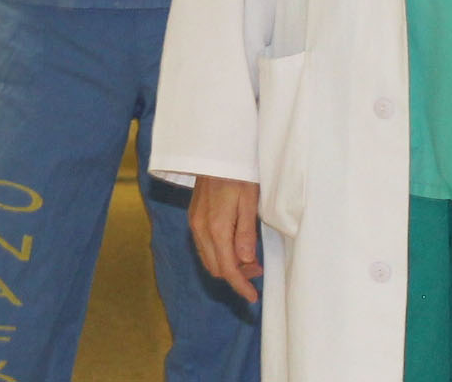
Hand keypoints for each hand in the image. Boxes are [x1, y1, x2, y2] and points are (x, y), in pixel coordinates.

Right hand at [189, 176, 263, 303]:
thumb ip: (246, 232)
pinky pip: (204, 246)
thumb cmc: (237, 174)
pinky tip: (234, 245)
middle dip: (237, 275)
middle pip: (216, 268)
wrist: (215, 154)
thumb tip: (246, 261)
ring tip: (249, 258)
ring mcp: (194, 223)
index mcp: (216, 227)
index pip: (228, 268)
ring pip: (208, 258)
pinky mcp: (194, 218)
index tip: (253, 297)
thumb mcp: (249, 201)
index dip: (240, 286)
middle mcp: (200, 229)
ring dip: (227, 264)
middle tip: (257, 269)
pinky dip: (219, 253)